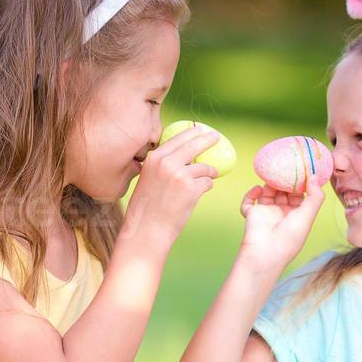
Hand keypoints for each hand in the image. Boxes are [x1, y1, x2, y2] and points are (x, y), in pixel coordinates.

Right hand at [120, 126, 219, 248]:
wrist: (146, 231)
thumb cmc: (145, 210)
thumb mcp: (147, 180)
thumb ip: (161, 166)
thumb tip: (182, 157)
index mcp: (154, 159)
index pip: (177, 139)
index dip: (191, 133)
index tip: (200, 130)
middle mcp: (166, 163)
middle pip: (194, 144)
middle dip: (207, 139)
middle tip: (215, 137)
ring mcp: (180, 175)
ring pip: (204, 167)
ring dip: (208, 172)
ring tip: (209, 177)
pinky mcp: (192, 189)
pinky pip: (207, 183)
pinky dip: (206, 186)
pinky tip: (201, 192)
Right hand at [237, 175, 325, 272]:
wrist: (265, 251)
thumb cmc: (289, 237)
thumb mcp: (308, 216)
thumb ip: (315, 196)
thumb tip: (314, 177)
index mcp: (297, 216)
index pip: (300, 195)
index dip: (301, 183)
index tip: (302, 169)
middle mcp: (282, 213)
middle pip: (284, 192)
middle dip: (285, 180)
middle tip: (287, 165)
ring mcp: (266, 213)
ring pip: (268, 193)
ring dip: (270, 184)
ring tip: (273, 174)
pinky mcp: (252, 214)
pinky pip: (249, 201)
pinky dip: (251, 193)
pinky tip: (258, 189)